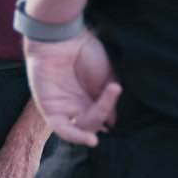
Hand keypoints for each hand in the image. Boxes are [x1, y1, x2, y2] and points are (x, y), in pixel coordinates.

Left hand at [25, 30, 121, 146]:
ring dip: (94, 124)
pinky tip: (91, 139)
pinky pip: (63, 129)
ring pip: (82, 127)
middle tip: (113, 92)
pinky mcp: (50, 110)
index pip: (105, 117)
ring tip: (104, 116)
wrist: (62, 38)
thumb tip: (115, 121)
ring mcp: (64, 109)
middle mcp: (78, 106)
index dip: (114, 118)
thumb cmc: (85, 51)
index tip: (128, 112)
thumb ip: (110, 98)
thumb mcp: (107, 75)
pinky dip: (77, 136)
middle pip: (94, 123)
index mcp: (92, 98)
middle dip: (104, 114)